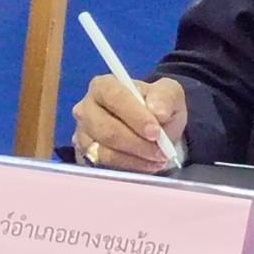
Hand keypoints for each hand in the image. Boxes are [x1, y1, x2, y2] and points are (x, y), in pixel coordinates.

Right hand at [70, 75, 185, 172]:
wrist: (153, 126)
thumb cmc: (156, 105)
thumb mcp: (169, 93)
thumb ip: (165, 97)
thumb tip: (158, 111)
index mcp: (103, 86)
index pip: (114, 97)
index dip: (135, 116)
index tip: (156, 132)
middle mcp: (87, 108)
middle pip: (106, 129)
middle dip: (137, 143)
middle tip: (161, 150)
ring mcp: (83, 134)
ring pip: (104, 152)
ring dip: (135, 158)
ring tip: (158, 157)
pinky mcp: (87, 155)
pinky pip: (106, 166)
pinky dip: (130, 167)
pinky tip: (147, 164)